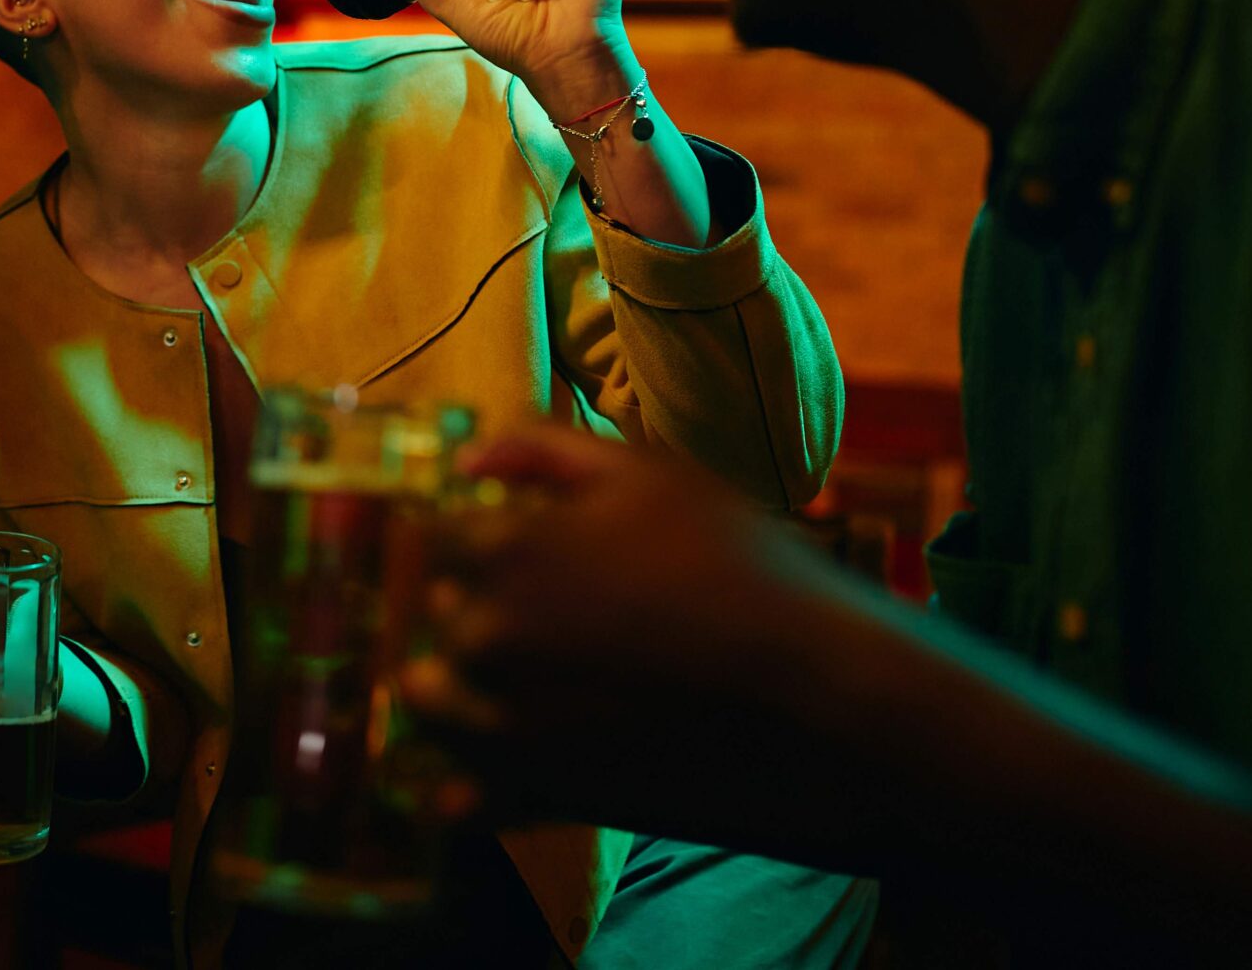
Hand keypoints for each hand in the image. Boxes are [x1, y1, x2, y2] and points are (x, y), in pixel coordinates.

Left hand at [400, 426, 844, 827]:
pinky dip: (461, 787)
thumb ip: (542, 450)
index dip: (480, 537)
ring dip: (456, 688)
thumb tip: (463, 461)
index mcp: (504, 553)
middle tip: (559, 613)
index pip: (437, 537)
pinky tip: (496, 766)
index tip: (526, 546)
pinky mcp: (538, 798)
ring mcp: (505, 727)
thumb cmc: (740, 568)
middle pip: (440, 617)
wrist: (820, 698)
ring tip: (526, 680)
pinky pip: (456, 802)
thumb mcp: (649, 475)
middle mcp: (485, 640)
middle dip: (481, 607)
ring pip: (431, 702)